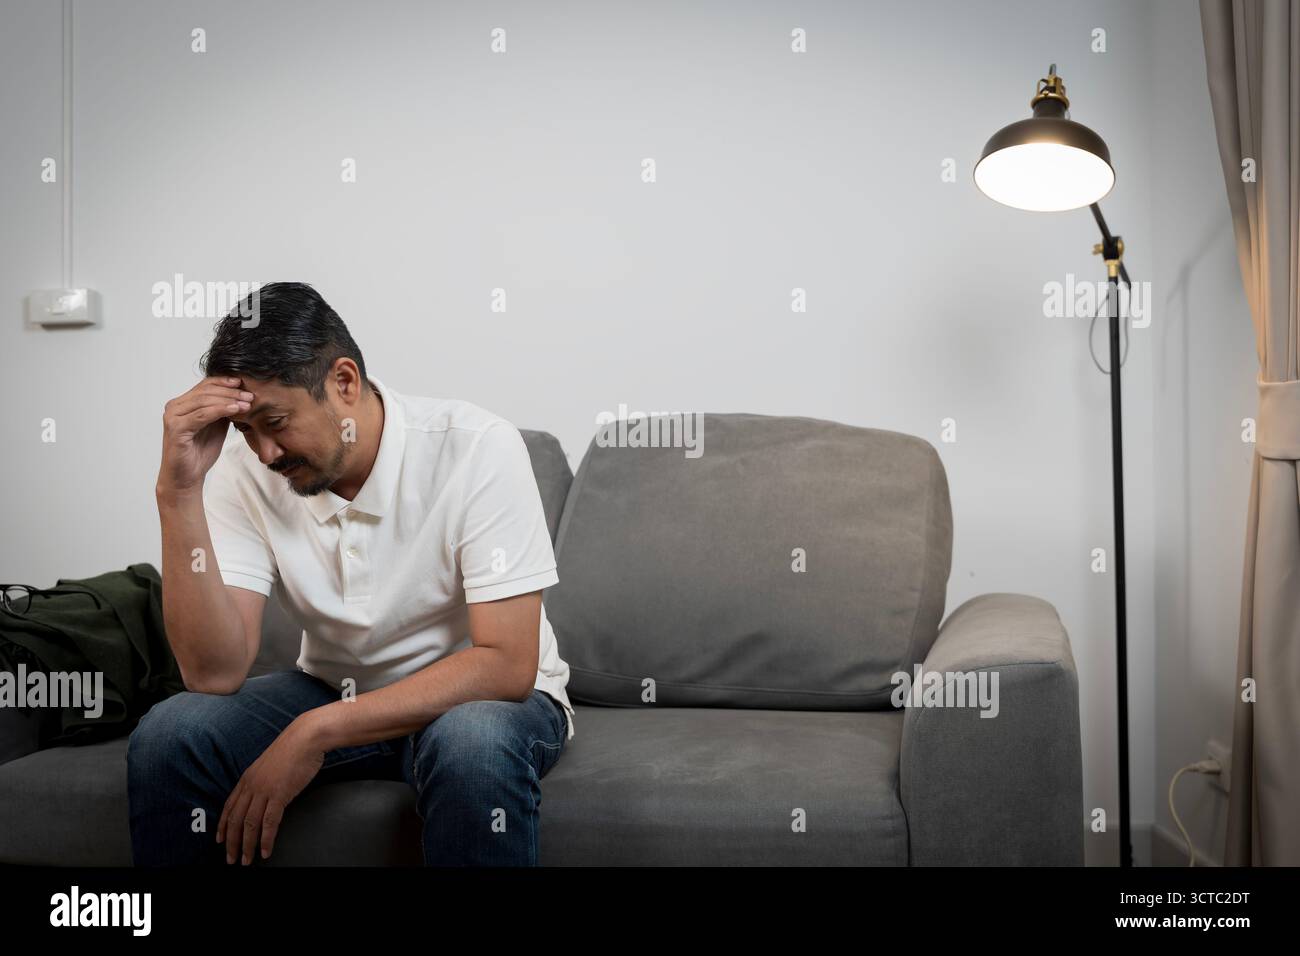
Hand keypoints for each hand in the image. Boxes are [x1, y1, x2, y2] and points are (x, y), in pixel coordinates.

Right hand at [157, 375, 255, 497]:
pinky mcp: (176, 429)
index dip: (225, 382)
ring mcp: (173, 417)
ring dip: (229, 400)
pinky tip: (235, 410)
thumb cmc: (200, 452)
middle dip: (230, 391)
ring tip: (247, 403)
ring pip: (204, 401)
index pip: (205, 385)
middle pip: (205, 391)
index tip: (244, 383)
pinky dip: (220, 410)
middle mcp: (174, 407)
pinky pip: (201, 415)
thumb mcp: (216, 426)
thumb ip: (222, 410)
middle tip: (250, 395)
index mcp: (182, 404)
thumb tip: (241, 395)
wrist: (187, 477)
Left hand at [216, 716, 324, 863]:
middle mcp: (251, 785)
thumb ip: (263, 780)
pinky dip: (266, 839)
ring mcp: (264, 790)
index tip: (220, 841)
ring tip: (247, 860)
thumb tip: (263, 795)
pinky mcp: (279, 794)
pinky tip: (266, 851)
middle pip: (235, 819)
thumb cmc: (293, 749)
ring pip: (249, 824)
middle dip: (231, 842)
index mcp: (247, 778)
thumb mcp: (270, 765)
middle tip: (231, 859)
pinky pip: (269, 822)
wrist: (306, 737)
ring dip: (246, 845)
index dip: (223, 826)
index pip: (229, 807)